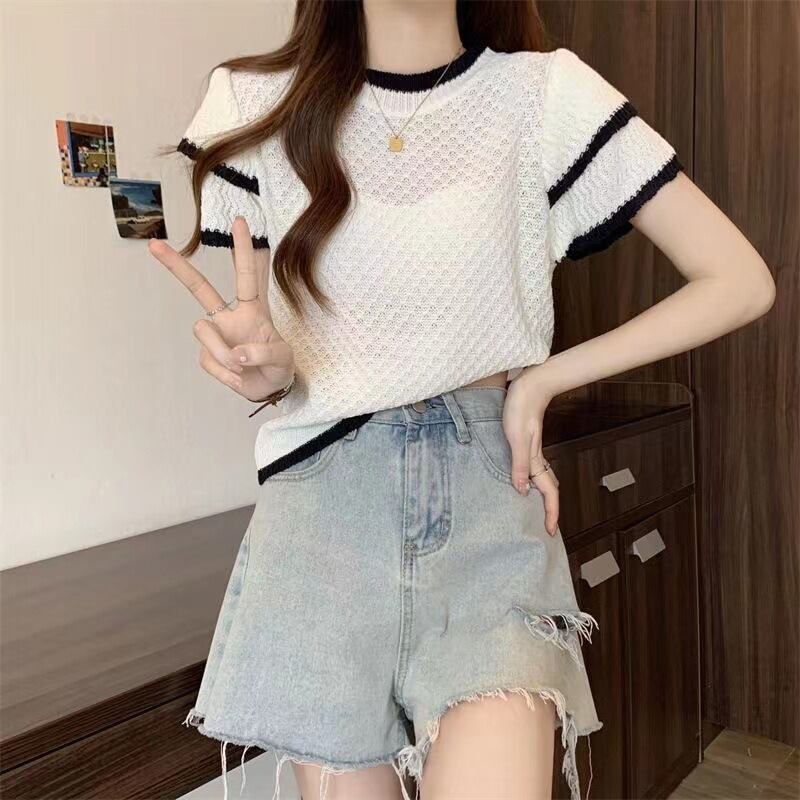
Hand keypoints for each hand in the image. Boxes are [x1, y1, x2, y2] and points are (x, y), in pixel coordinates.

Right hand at [148, 216, 294, 401]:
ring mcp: (216, 335)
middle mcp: (229, 316)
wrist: (270, 389)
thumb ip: (263, 352)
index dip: (244, 249)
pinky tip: (237, 375)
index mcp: (253, 308)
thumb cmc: (279, 366)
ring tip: (243, 367)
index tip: (240, 222)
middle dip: (177, 267)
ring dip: (223, 353)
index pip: (247, 275)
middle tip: (154, 245)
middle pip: (199, 288)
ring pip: (203, 332)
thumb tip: (237, 355)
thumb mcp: (283, 358)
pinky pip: (207, 361)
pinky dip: (225, 374)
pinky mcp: (207, 356)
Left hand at [502, 370, 559, 535]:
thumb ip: (519, 464)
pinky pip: (531, 469)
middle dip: (550, 509)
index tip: (552, 531)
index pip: (548, 492)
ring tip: (536, 512)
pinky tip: (522, 482)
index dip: (551, 512)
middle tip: (547, 528)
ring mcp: (531, 450)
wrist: (529, 385)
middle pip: (548, 489)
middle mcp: (535, 458)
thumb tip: (521, 490)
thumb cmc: (521, 408)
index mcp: (535, 460)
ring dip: (541, 497)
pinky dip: (530, 481)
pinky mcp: (524, 442)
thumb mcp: (516, 437)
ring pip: (540, 479)